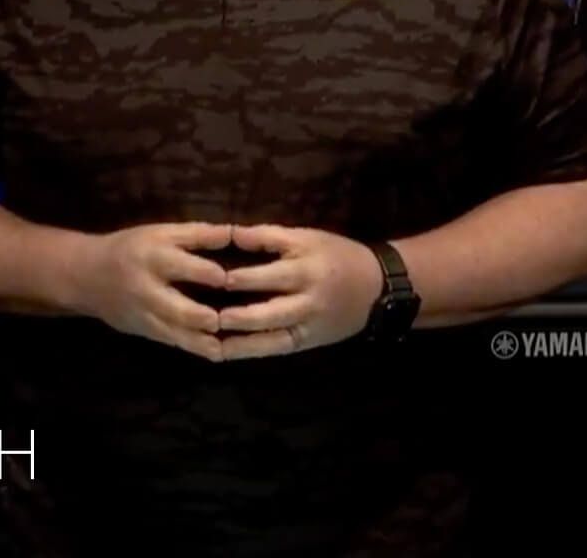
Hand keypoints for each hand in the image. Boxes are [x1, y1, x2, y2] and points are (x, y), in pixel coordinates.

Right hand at [66, 222, 232, 361]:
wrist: (87, 276)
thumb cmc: (131, 248)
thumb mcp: (161, 232)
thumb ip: (198, 234)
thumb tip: (234, 233)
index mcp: (155, 258)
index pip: (187, 268)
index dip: (213, 275)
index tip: (233, 280)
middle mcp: (148, 289)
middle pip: (178, 308)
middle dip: (203, 317)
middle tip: (225, 320)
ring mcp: (145, 315)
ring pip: (175, 333)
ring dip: (201, 341)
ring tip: (226, 346)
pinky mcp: (144, 331)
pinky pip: (171, 342)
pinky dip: (192, 348)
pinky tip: (215, 352)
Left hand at [215, 225, 382, 360]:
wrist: (377, 287)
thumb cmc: (336, 255)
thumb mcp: (307, 237)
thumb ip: (269, 237)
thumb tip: (232, 234)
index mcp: (307, 269)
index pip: (273, 274)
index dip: (245, 278)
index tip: (215, 279)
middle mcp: (308, 300)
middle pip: (272, 311)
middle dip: (241, 316)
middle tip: (209, 318)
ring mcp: (309, 325)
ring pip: (273, 337)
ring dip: (241, 342)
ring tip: (211, 344)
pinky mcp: (308, 341)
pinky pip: (278, 348)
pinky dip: (252, 351)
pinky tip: (228, 352)